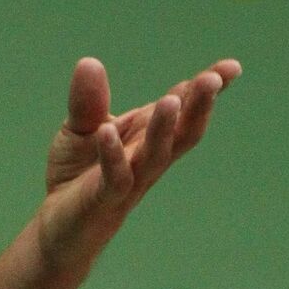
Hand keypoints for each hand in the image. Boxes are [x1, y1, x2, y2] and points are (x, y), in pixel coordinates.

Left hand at [37, 56, 241, 271]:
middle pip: (182, 133)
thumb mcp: (80, 129)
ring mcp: (129, 181)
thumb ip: (88, 100)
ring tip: (170, 100)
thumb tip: (89, 61)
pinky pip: (114, 178)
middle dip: (199, 107)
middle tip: (213, 80)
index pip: (183, 110)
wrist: (56, 227)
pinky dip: (112, 156)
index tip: (231, 68)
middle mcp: (147, 159)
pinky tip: (106, 133)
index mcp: (148, 135)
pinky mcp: (103, 200)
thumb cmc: (77, 175)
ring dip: (163, 129)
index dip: (206, 89)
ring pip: (155, 156)